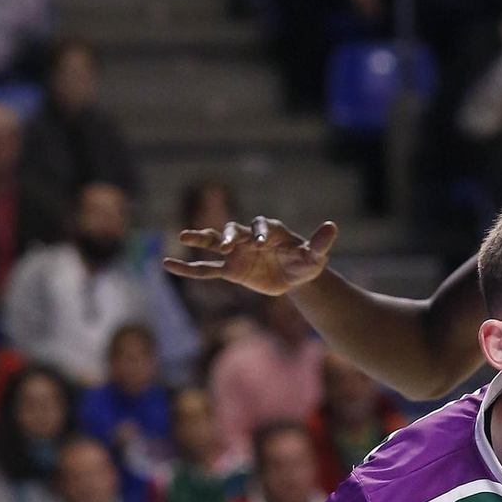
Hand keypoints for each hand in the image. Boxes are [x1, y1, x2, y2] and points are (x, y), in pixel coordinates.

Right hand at [169, 215, 337, 296]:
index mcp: (269, 230)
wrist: (295, 275)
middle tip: (225, 242)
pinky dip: (189, 269)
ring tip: (182, 236)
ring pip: (214, 244)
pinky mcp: (230, 271)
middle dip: (228, 234)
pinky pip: (206, 270)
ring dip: (200, 239)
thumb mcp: (316, 256)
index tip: (259, 242)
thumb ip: (320, 243)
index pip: (261, 226)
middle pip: (234, 231)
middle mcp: (249, 238)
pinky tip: (169, 265)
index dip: (259, 232)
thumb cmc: (306, 261)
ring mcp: (237, 253)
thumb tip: (333, 227)